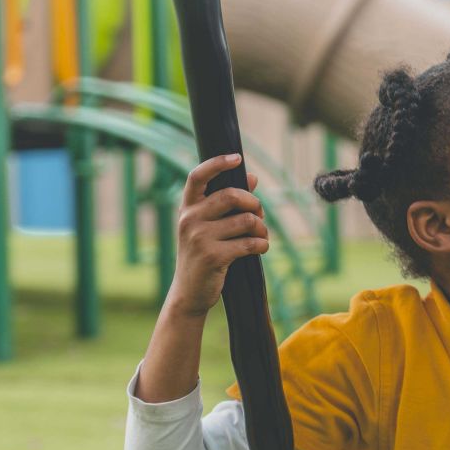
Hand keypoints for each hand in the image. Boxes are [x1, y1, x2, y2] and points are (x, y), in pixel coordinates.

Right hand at [168, 153, 268, 318]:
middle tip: (260, 216)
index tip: (237, 158)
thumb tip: (251, 177)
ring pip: (246, 220)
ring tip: (262, 236)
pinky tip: (261, 248)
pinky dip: (262, 245)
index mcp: (187, 208)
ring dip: (262, 228)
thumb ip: (227, 202)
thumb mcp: (208, 226)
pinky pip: (249, 243)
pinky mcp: (213, 256)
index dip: (217, 163)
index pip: (198, 176)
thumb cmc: (203, 254)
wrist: (189, 292)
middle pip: (231, 195)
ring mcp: (199, 238)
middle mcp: (189, 219)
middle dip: (254, 204)